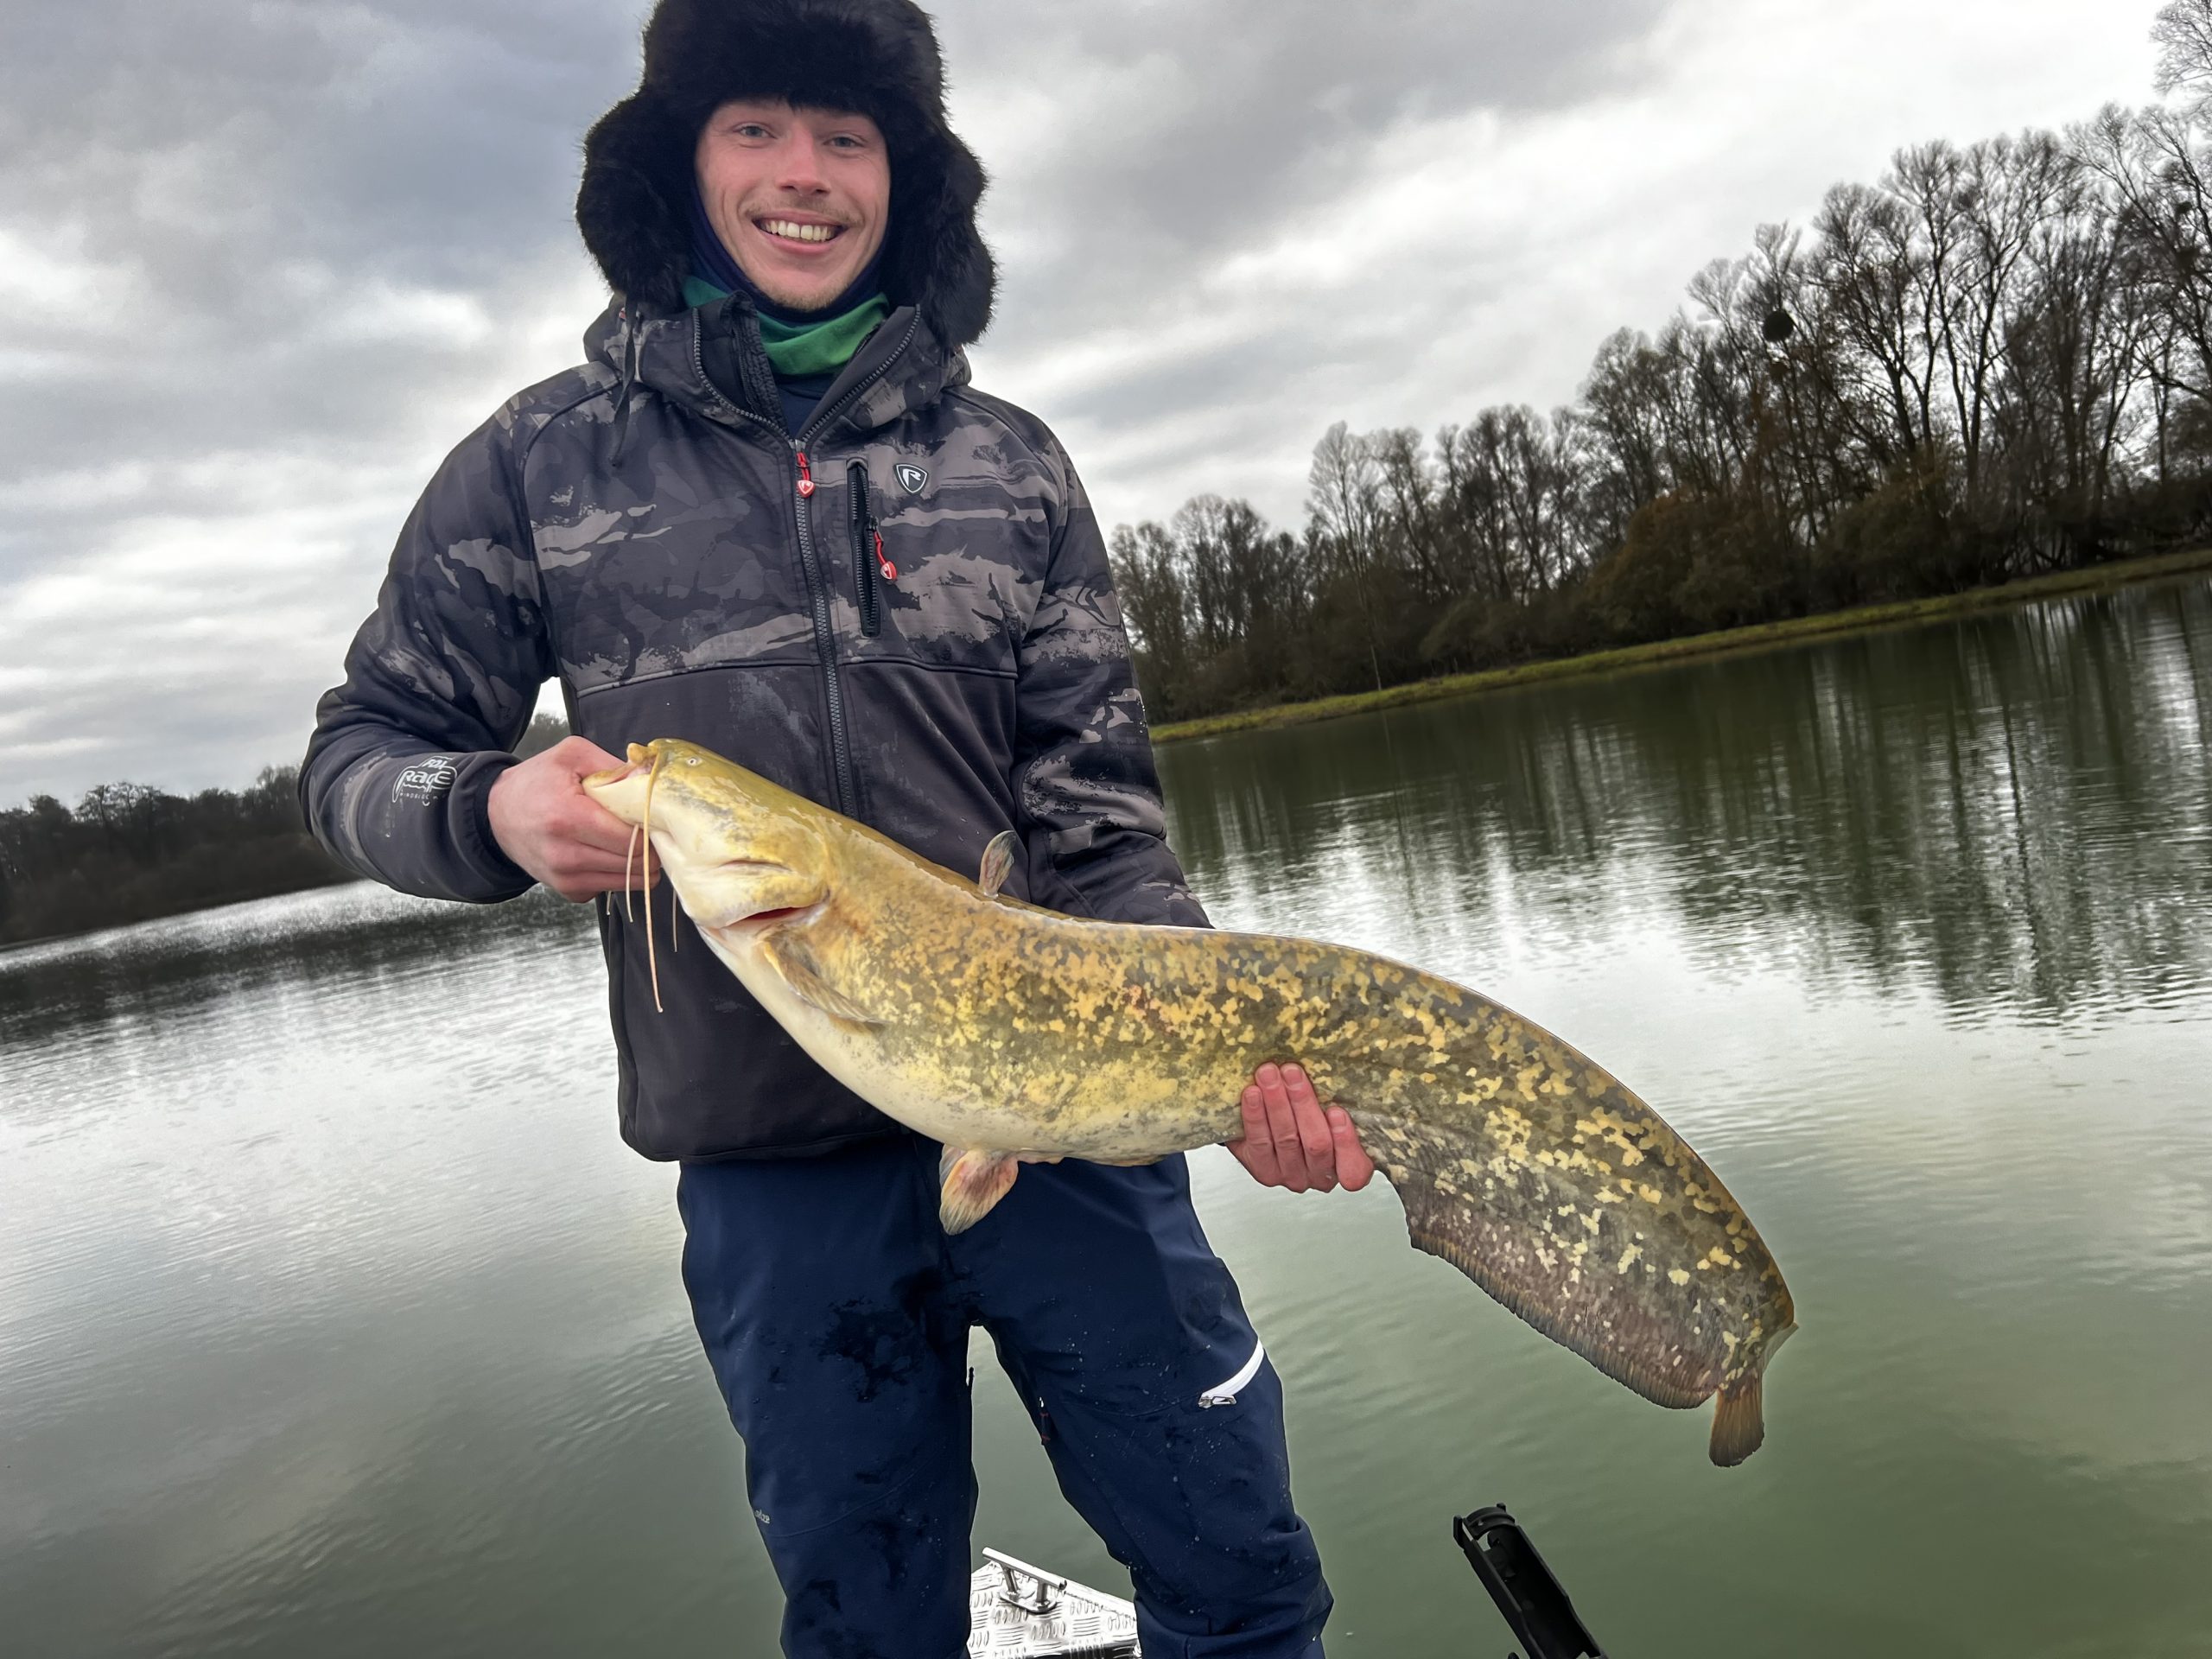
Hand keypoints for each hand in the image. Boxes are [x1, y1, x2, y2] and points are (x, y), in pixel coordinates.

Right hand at [487, 736, 652, 901]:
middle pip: (635, 863)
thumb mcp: (571, 756)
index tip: (655, 816)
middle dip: (651, 846)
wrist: (497, 814)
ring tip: (632, 839)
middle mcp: (565, 855)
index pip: (631, 838)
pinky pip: (610, 887)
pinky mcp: (568, 891)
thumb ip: (612, 765)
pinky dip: (618, 873)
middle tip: (650, 828)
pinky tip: (608, 852)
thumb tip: (649, 781)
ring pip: (629, 881)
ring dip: (640, 862)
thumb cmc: (537, 782)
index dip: (651, 827)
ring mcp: (566, 878)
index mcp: (567, 817)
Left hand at [1228, 1062, 1375, 1193]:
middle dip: (1302, 1104)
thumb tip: (1334, 1065)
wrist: (1274, 1127)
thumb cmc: (1311, 1114)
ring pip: (1286, 1140)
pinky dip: (1255, 1116)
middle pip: (1316, 1143)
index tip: (1336, 1111)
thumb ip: (1336, 1099)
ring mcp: (1291, 1174)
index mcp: (1347, 1165)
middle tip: (1292, 1072)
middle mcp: (1320, 1175)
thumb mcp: (1332, 1108)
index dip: (1346, 1142)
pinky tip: (1252, 1094)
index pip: (1354, 1167)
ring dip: (1276, 1103)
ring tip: (1269, 1074)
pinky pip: (1258, 1142)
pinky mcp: (1263, 1169)